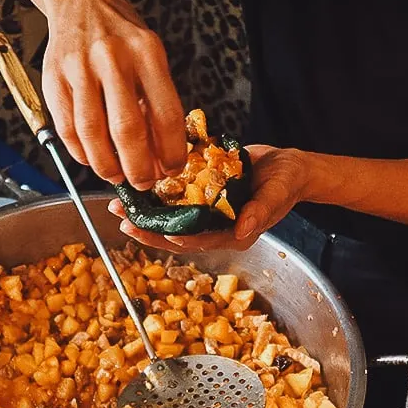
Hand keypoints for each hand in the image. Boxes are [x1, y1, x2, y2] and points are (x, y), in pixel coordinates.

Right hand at [41, 0, 186, 188]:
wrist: (80, 0)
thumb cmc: (121, 35)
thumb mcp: (150, 56)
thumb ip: (156, 100)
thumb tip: (160, 155)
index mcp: (146, 53)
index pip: (166, 115)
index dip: (170, 152)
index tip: (171, 169)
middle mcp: (112, 58)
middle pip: (127, 130)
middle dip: (138, 167)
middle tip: (142, 182)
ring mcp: (79, 68)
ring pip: (92, 133)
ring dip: (106, 165)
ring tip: (116, 175)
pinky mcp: (53, 78)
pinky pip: (66, 127)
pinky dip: (80, 151)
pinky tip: (91, 158)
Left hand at [108, 146, 314, 252]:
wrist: (288, 167)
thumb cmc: (287, 182)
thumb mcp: (277, 194)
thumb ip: (260, 212)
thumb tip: (242, 232)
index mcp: (232, 234)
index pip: (199, 241)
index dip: (178, 238)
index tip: (159, 231)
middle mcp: (214, 227)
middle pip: (176, 234)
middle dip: (148, 229)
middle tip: (123, 221)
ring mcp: (205, 212)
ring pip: (169, 218)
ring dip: (144, 213)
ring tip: (119, 205)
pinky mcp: (200, 195)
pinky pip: (174, 199)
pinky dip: (154, 194)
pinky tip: (135, 185)